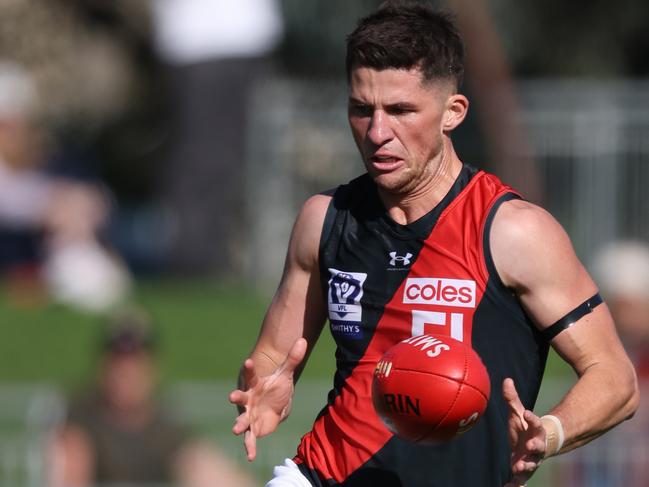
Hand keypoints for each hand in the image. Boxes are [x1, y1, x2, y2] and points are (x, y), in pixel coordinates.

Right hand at [229, 338, 306, 460]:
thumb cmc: (275, 387)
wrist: (273, 404)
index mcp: (255, 384)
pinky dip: (250, 447)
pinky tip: (251, 456)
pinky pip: (250, 439)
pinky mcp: (253, 429)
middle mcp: (248, 399)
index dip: (249, 368)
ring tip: (236, 429)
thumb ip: (293, 358)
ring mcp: (249, 414)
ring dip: (239, 424)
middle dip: (236, 397)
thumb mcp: (286, 373)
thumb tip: (303, 340)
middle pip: (241, 397)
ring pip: (242, 419)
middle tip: (232, 396)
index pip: (251, 374)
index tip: (248, 361)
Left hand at [502, 378, 545, 486]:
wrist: (531, 446)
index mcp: (535, 431)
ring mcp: (531, 460)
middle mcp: (536, 446)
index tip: (527, 413)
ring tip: (517, 467)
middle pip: (538, 447)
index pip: (536, 423)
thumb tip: (507, 379)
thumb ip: (512, 399)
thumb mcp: (516, 413)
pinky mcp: (524, 471)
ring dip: (525, 466)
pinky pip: (520, 481)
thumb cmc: (524, 428)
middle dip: (535, 447)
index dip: (532, 418)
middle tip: (529, 446)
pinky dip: (515, 486)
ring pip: (531, 464)